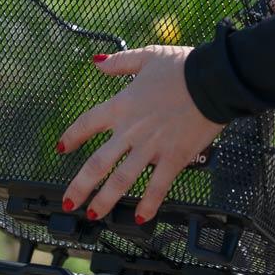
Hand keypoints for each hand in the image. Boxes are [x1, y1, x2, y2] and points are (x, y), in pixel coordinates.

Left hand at [57, 46, 224, 222]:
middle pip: (98, 163)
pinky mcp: (174, 157)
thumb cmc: (184, 67)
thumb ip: (120, 62)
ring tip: (94, 215)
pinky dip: (148, 204)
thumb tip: (96, 63)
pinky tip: (141, 218)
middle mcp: (131, 130)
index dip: (71, 136)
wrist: (214, 80)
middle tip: (70, 202)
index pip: (87, 123)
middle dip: (80, 186)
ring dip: (105, 200)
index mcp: (122, 105)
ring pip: (121, 180)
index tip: (61, 147)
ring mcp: (151, 147)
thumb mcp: (147, 56)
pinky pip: (158, 186)